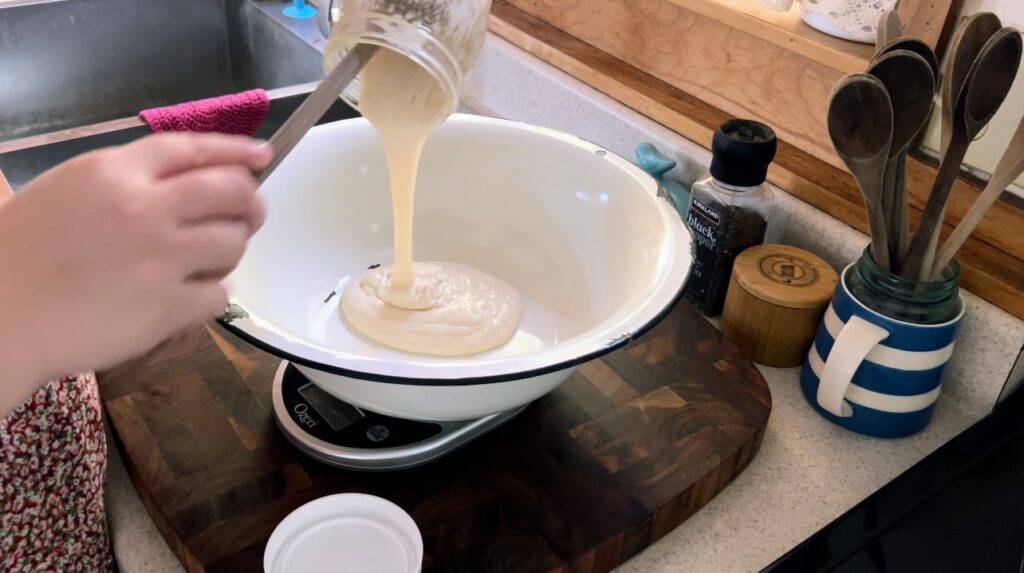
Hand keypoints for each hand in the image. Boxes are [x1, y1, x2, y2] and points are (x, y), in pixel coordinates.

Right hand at [0, 133, 270, 408]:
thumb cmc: (22, 253)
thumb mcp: (68, 190)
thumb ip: (130, 178)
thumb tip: (195, 177)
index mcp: (114, 172)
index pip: (194, 148)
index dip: (236, 151)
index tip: (262, 156)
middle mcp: (144, 209)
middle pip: (232, 191)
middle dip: (250, 202)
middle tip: (248, 215)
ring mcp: (160, 260)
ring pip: (234, 243)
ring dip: (228, 250)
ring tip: (201, 260)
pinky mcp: (167, 309)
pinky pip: (220, 294)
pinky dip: (211, 294)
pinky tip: (186, 295)